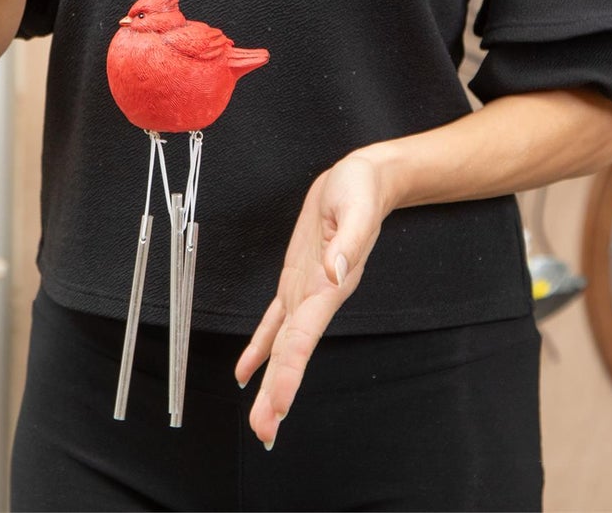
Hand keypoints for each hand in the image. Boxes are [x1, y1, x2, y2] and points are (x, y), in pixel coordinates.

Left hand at [237, 154, 389, 446]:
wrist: (365, 180)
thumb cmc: (360, 190)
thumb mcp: (356, 207)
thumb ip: (349, 240)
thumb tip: (335, 269)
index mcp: (329, 287)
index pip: (304, 338)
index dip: (290, 373)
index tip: (279, 407)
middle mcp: (316, 297)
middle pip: (292, 353)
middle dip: (278, 393)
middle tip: (264, 433)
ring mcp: (306, 292)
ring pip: (283, 346)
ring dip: (271, 382)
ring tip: (260, 420)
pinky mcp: (296, 280)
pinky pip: (275, 323)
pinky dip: (260, 348)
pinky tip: (246, 373)